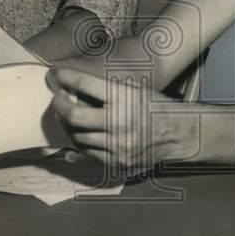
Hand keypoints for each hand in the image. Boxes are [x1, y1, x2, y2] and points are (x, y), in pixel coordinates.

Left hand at [47, 67, 181, 175]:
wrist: (180, 134)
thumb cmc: (156, 107)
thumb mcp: (136, 89)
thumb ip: (107, 89)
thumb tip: (74, 86)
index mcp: (125, 97)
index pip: (84, 84)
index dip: (65, 77)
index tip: (55, 74)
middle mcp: (120, 121)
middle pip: (73, 114)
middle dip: (58, 105)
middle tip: (57, 99)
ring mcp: (118, 145)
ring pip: (77, 136)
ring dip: (68, 125)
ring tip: (68, 116)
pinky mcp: (118, 161)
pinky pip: (88, 152)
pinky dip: (81, 141)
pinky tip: (82, 133)